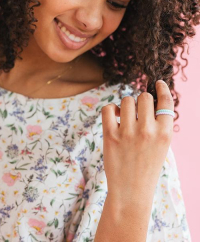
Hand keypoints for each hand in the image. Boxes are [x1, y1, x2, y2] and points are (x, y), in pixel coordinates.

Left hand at [101, 80, 173, 202]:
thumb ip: (158, 124)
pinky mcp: (110, 136)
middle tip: (138, 111)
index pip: (166, 102)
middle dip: (141, 101)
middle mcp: (148, 131)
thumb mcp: (161, 146)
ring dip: (126, 105)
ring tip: (126, 116)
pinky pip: (108, 108)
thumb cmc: (147, 166)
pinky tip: (114, 117)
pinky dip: (111, 109)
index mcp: (165, 133)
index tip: (158, 82)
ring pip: (127, 100)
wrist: (131, 191)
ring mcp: (128, 133)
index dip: (162, 88)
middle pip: (144, 97)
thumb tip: (148, 99)